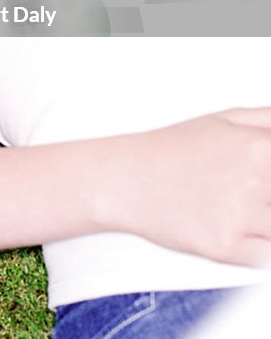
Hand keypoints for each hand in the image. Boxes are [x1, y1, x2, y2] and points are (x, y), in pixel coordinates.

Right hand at [103, 108, 270, 266]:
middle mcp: (255, 180)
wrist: (124, 178)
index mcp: (258, 146)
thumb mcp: (223, 120)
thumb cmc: (170, 150)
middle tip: (256, 193)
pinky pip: (268, 260)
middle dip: (270, 197)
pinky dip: (262, 249)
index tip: (269, 178)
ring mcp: (241, 216)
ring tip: (244, 208)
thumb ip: (267, 120)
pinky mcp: (226, 249)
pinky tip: (244, 233)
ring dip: (265, 221)